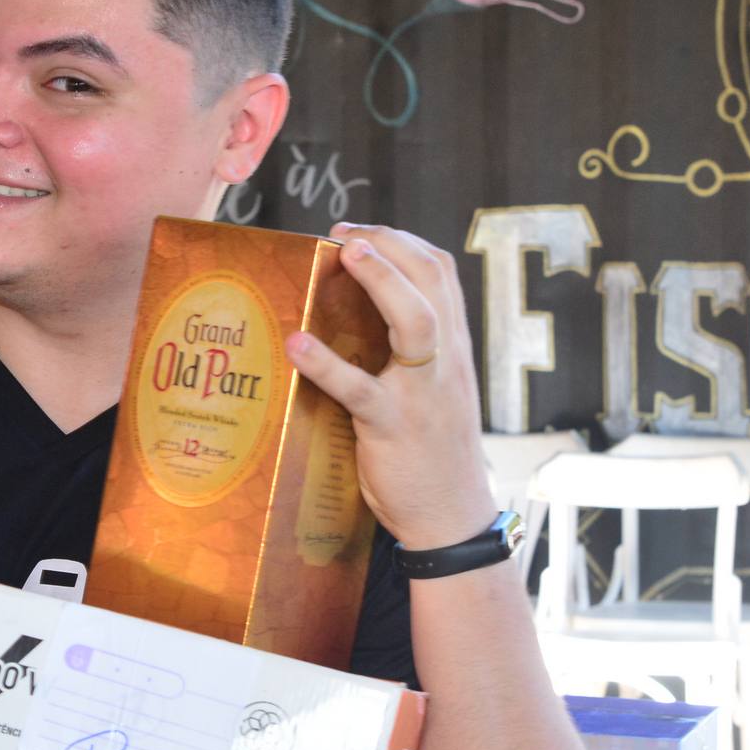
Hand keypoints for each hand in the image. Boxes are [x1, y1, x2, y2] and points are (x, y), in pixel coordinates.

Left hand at [286, 222, 494, 550]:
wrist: (451, 517)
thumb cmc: (432, 450)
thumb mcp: (435, 388)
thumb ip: (412, 351)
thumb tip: (357, 311)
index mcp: (454, 346)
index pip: (441, 271)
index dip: (401, 240)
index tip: (360, 231)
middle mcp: (447, 361)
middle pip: (432, 279)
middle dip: (388, 243)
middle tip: (341, 234)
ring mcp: (423, 393)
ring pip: (416, 323)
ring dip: (381, 280)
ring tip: (344, 255)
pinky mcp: (393, 428)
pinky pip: (361, 390)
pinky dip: (326, 364)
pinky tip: (295, 344)